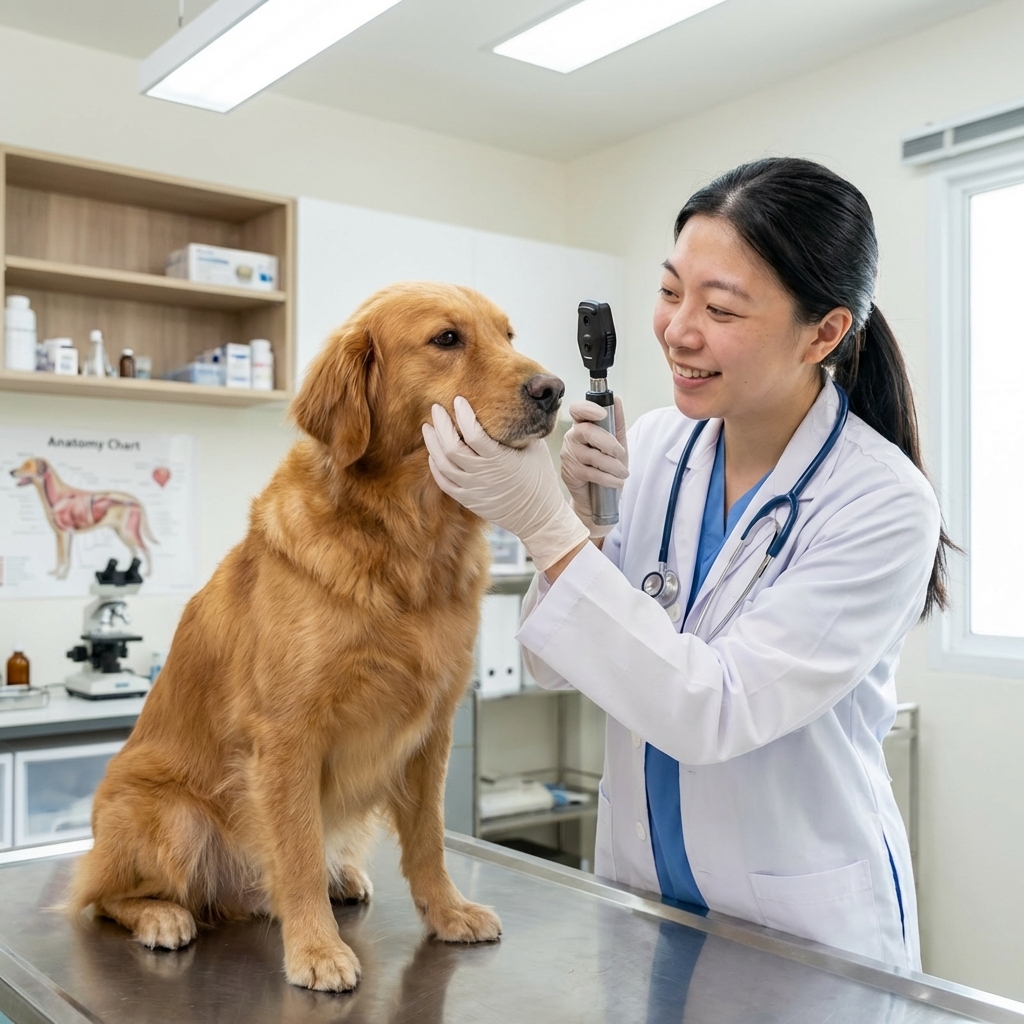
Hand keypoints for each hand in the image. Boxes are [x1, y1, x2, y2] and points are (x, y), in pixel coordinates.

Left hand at [422, 397, 590, 571]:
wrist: (539, 516)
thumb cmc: (540, 478)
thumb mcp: (537, 448)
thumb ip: (522, 427)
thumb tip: (516, 402)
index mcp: (501, 459)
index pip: (474, 433)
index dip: (463, 415)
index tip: (458, 400)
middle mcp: (483, 475)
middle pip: (451, 447)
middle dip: (441, 424)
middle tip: (436, 408)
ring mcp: (473, 489)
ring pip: (443, 464)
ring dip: (432, 443)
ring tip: (428, 427)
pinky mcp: (468, 500)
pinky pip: (444, 482)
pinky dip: (435, 466)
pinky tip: (433, 453)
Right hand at [560, 398, 627, 537]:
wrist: (599, 498)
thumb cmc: (607, 467)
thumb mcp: (618, 443)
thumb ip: (617, 423)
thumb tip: (616, 399)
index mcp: (583, 426)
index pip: (577, 410)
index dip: (587, 409)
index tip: (602, 414)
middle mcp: (572, 437)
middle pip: (586, 431)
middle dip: (607, 442)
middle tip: (620, 453)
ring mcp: (570, 455)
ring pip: (591, 455)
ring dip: (613, 465)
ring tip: (623, 473)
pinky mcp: (570, 473)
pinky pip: (592, 473)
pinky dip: (609, 478)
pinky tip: (617, 482)